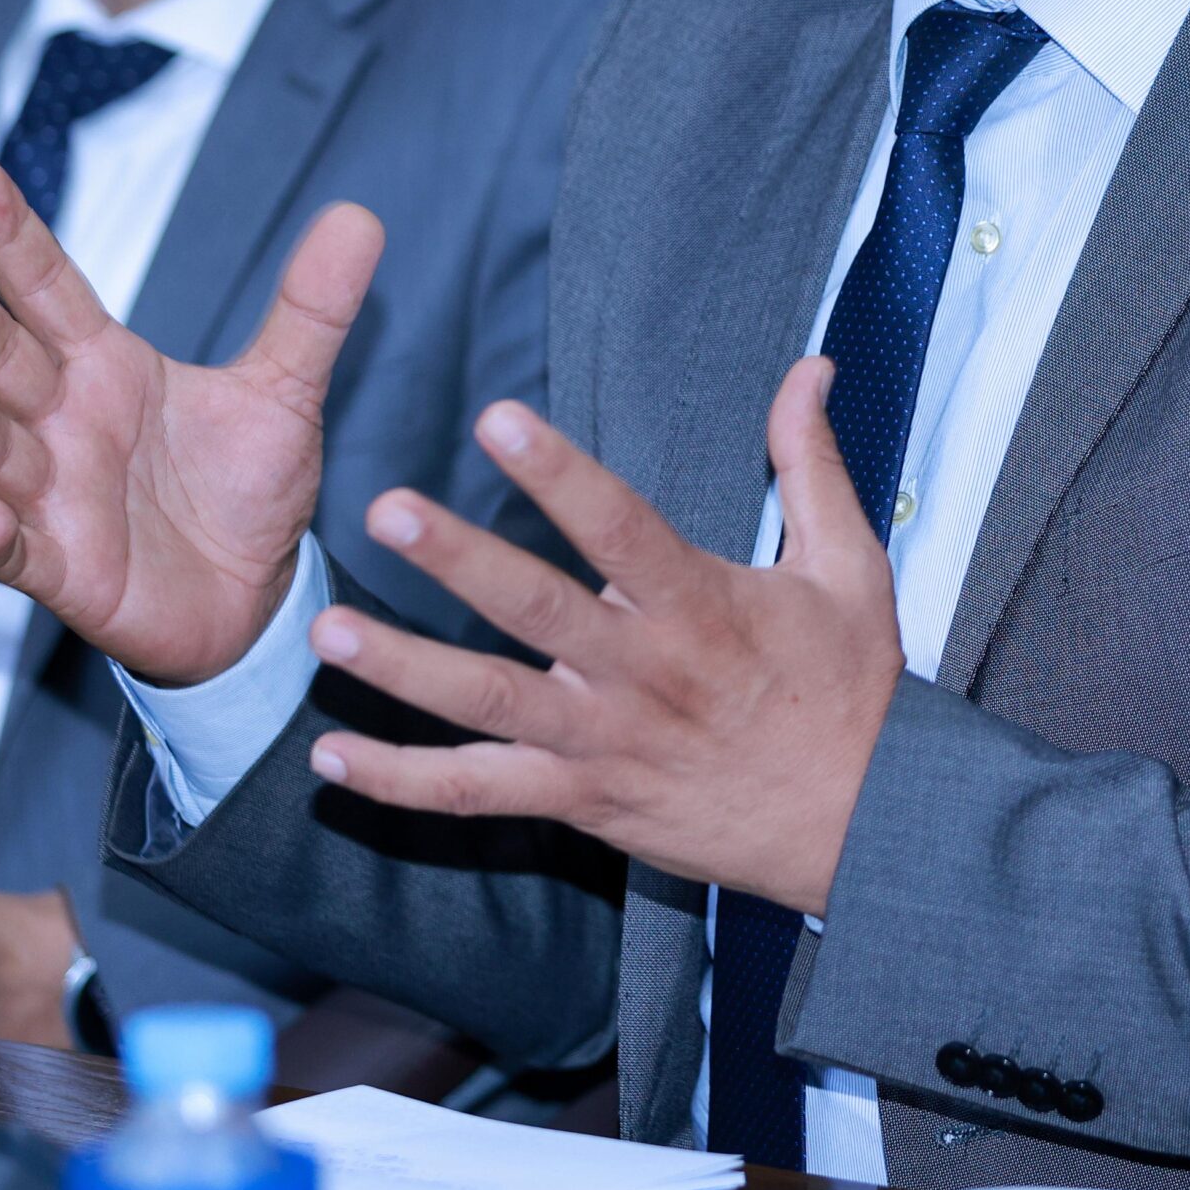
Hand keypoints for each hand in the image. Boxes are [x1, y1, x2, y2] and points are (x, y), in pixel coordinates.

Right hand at [0, 157, 384, 683]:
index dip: (14, 236)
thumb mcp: (286, 391)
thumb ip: (311, 308)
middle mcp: (62, 422)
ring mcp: (52, 497)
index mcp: (104, 366)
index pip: (48, 289)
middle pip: (2, 357)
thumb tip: (359, 213)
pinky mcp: (63, 570)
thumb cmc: (245, 488)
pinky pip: (13, 555)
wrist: (253, 595)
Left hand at [306, 357, 904, 916]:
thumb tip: (809, 365)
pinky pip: (479, 795)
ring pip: (489, 704)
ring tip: (325, 629)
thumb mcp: (849, 565)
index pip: (620, 528)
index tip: (499, 419)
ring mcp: (606, 744)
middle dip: (459, 559)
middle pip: (538, 610)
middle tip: (386, 508)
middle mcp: (644, 673)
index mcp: (703, 606)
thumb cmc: (850, 686)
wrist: (864, 823)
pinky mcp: (585, 801)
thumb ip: (810, 461)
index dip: (559, 474)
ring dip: (403, 669)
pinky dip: (401, 784)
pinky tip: (330, 758)